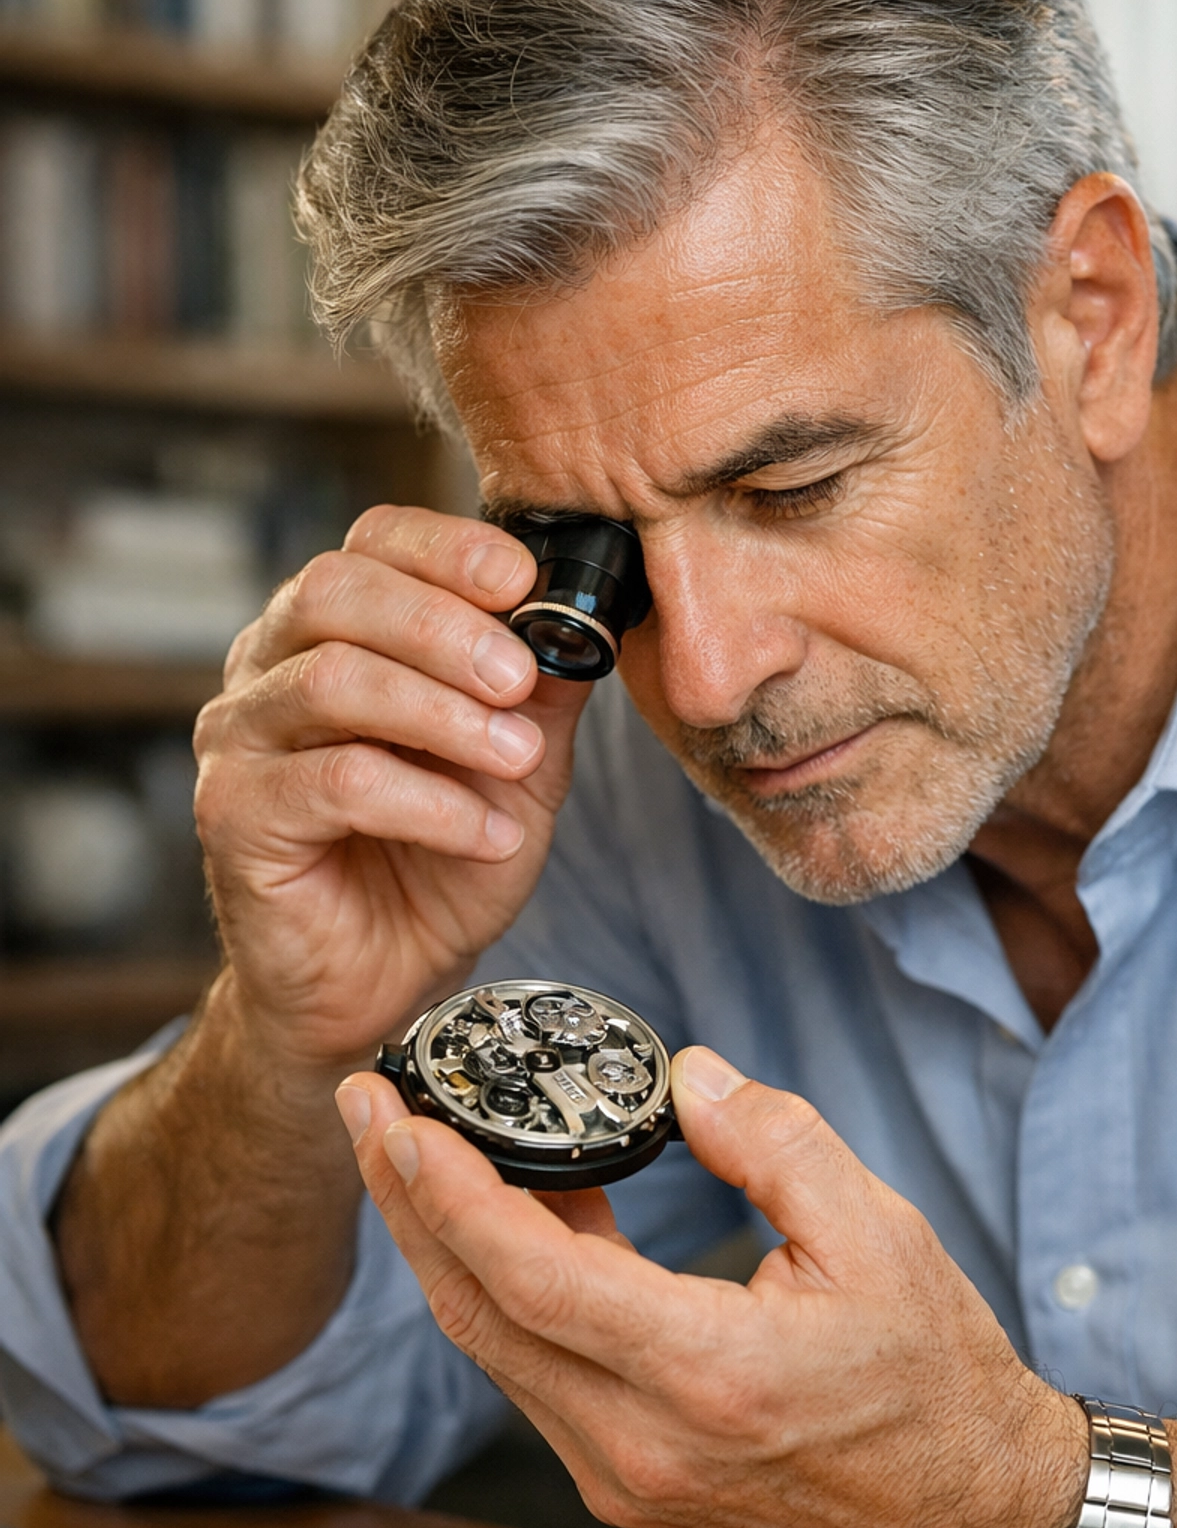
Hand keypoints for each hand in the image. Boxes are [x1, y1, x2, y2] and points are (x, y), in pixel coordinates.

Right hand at [194, 505, 586, 1068]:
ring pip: (332, 680)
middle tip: (520, 680)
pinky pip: (335, 782)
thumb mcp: (519, 766)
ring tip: (517, 760)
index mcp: (331, 631)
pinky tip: (484, 832)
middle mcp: (268, 667)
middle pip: (336, 590)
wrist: (384, 986)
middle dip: (445, 626)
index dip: (449, 548)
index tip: (525, 582)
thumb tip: (591, 617)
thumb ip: (543, 690)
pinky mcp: (234, 815)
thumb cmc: (438, 867)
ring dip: (444, 715)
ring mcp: (239, 739)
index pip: (372, 541)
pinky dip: (429, 803)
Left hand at [337, 1048, 1087, 1527]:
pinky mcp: (631, 1489)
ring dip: (447, 1250)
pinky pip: (536, 1381)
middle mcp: (643, 1443)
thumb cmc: (940, 1388)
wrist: (976, 1523)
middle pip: (477, 1314)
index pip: (531, 1276)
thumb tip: (691, 1076)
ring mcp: (628, 1479)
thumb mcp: (883, 1236)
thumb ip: (777, 1143)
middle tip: (370, 1112)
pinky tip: (513, 1229)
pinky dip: (505, 1299)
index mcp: (706, 1375)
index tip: (398, 1119)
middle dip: (408, 1204)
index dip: (447, 1193)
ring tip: (425, 1152)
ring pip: (496, 1352)